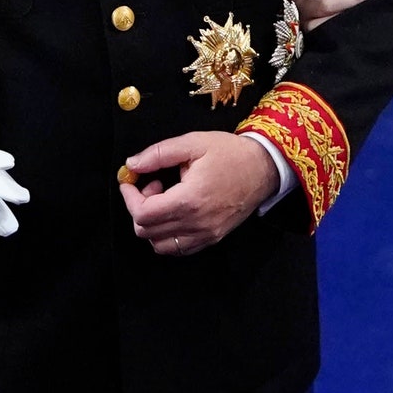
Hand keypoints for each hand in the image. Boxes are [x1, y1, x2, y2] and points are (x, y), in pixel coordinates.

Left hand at [120, 131, 278, 256]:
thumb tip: (131, 164)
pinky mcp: (212, 239)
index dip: (129, 197)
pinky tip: (175, 213)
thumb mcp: (193, 143)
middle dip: (139, 207)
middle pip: (147, 231)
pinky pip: (178, 249)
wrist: (264, 168)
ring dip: (153, 224)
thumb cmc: (230, 153)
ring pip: (160, 245)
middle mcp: (197, 223)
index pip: (142, 213)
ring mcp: (205, 235)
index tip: (130, 181)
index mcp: (189, 200)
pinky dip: (167, 235)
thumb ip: (158, 154)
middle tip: (153, 185)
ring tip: (164, 201)